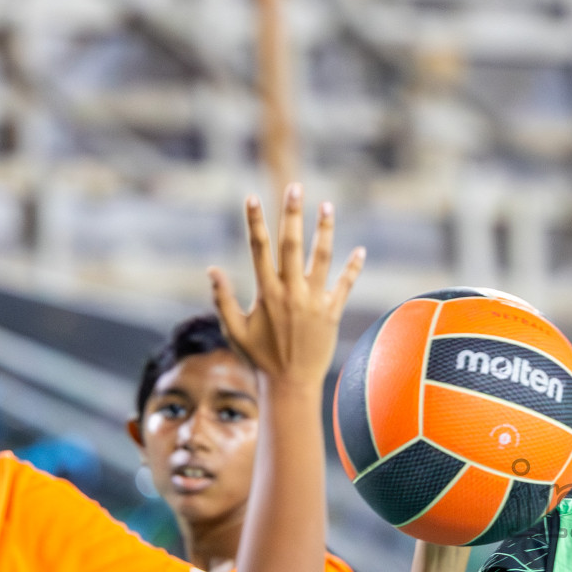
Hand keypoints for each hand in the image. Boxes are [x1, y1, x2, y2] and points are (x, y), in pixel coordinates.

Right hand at [210, 184, 363, 389]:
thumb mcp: (234, 329)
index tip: (252, 197)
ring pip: (321, 259)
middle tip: (295, 187)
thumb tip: (212, 269)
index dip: (254, 222)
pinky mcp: (331, 313)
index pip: (258, 249)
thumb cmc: (259, 357)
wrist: (290, 384)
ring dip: (325, 231)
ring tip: (327, 206)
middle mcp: (291, 292)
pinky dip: (353, 268)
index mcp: (266, 293)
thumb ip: (222, 298)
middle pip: (291, 245)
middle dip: (292, 214)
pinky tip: (360, 250)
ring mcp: (313, 302)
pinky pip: (345, 286)